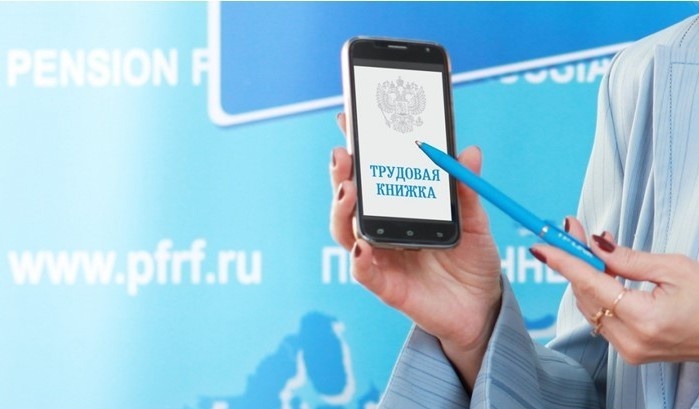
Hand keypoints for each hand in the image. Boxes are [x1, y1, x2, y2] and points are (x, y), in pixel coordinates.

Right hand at [329, 113, 502, 387]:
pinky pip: (363, 272)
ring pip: (345, 231)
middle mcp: (383, 229)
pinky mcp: (385, 285)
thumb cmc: (472, 260)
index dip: (356, 149)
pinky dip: (359, 259)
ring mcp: (380, 256)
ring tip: (348, 190)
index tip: (349, 121)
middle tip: (343, 154)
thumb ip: (467, 189)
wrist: (481, 307)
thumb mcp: (475, 221)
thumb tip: (469, 151)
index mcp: (400, 208)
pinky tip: (363, 247)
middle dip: (341, 174)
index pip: (371, 174)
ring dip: (341, 210)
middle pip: (349, 199)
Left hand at [530, 217, 698, 364]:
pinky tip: (601, 274)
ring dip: (584, 277)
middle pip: (585, 294)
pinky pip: (600, 319)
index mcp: (644, 318)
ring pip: (588, 307)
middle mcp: (631, 340)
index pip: (590, 283)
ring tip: (590, 249)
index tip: (541, 246)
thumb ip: (627, 259)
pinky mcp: (631, 353)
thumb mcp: (674, 269)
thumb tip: (593, 244)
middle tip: (573, 231)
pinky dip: (595, 295)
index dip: (563, 262)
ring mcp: (630, 351)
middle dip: (575, 261)